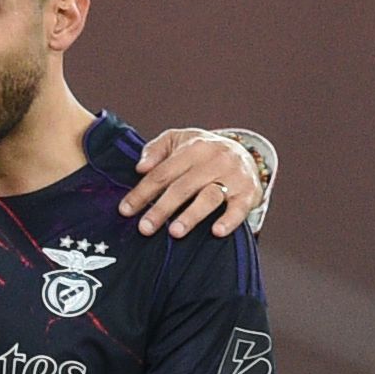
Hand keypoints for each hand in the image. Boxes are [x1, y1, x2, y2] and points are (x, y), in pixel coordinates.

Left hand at [120, 127, 268, 239]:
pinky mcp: (248, 193)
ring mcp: (233, 176)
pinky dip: (228, 220)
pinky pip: (238, 208)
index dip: (142, 192)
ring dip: (191, 215)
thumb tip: (140, 167)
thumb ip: (157, 150)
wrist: (245, 154)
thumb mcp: (179, 140)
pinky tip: (216, 232)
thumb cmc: (203, 152)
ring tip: (175, 232)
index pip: (163, 172)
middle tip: (145, 228)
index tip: (125, 210)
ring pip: (210, 196)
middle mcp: (214, 160)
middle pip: (183, 186)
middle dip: (162, 208)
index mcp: (193, 147)